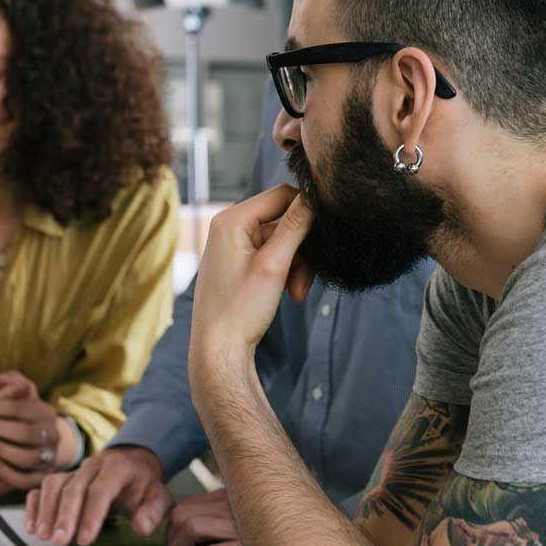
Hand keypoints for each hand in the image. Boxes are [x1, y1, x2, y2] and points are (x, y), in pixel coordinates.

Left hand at [0, 373, 78, 493]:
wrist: (36, 444)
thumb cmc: (20, 417)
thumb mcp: (20, 396)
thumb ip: (11, 382)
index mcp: (46, 412)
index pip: (21, 408)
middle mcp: (52, 435)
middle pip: (26, 433)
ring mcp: (49, 457)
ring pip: (28, 458)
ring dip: (2, 449)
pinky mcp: (41, 477)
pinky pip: (26, 480)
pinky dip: (8, 473)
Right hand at [24, 446, 168, 545]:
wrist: (132, 462)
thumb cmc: (142, 485)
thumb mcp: (158, 496)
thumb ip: (153, 512)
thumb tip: (141, 529)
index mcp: (118, 468)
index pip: (102, 490)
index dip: (92, 515)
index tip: (85, 541)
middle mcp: (93, 466)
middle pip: (74, 488)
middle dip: (65, 516)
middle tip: (59, 541)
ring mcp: (75, 470)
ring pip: (54, 484)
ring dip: (47, 510)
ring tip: (43, 536)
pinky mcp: (62, 477)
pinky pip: (43, 487)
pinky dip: (34, 505)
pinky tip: (32, 527)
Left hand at [164, 488, 248, 545]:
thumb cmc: (261, 534)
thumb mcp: (242, 517)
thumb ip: (219, 514)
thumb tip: (182, 531)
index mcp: (229, 496)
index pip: (184, 503)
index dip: (172, 525)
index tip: (172, 540)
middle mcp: (233, 505)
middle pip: (181, 514)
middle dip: (170, 538)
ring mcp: (240, 525)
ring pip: (191, 528)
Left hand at [188, 185, 313, 385]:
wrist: (219, 351)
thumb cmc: (240, 310)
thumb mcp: (274, 265)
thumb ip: (295, 226)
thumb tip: (314, 195)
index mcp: (231, 220)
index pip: (282, 194)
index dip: (308, 210)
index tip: (326, 234)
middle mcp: (229, 226)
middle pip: (284, 219)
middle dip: (302, 249)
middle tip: (307, 280)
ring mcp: (233, 245)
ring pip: (282, 240)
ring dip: (297, 264)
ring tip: (299, 294)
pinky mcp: (239, 262)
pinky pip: (272, 255)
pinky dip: (286, 271)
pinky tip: (291, 294)